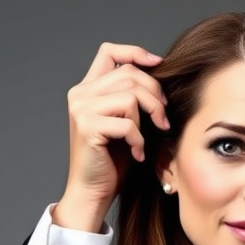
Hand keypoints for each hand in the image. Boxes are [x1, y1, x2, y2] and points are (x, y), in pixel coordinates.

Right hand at [56, 42, 170, 230]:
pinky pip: (127, 123)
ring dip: (147, 120)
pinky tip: (136, 154)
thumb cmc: (112, 161)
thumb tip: (162, 75)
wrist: (93, 192)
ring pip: (130, 96)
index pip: (109, 51)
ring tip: (146, 141)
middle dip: (155, 96)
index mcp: (88, 88)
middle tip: (163, 120)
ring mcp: (81, 108)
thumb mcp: (125, 122)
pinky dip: (138, 140)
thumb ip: (132, 97)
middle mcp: (80, 93)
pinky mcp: (87, 127)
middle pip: (130, 74)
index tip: (159, 65)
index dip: (136, 52)